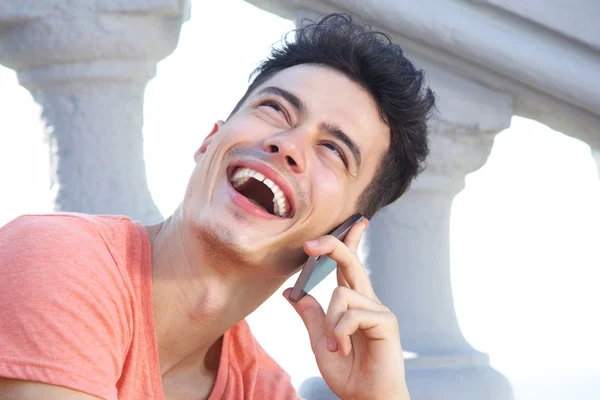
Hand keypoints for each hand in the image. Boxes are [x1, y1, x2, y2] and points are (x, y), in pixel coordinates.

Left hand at [283, 219, 409, 399]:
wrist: (366, 397)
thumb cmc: (347, 371)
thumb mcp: (320, 340)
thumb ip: (311, 315)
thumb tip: (292, 292)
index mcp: (354, 302)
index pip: (350, 265)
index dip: (348, 242)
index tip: (351, 223)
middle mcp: (368, 301)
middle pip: (351, 262)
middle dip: (333, 245)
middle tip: (308, 244)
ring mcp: (378, 310)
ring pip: (341, 295)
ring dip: (331, 325)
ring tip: (338, 347)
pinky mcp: (386, 322)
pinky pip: (352, 314)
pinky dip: (341, 334)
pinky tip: (346, 349)